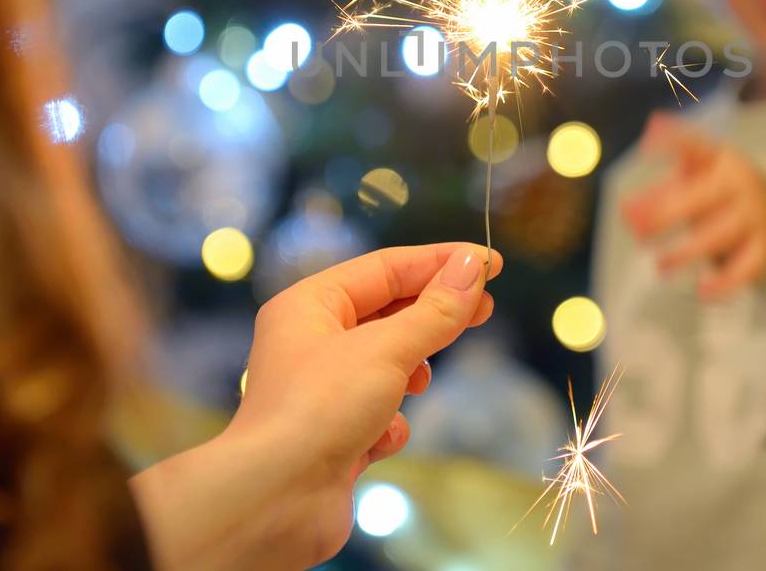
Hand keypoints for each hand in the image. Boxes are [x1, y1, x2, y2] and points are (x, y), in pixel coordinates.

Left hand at [131, 242, 501, 570]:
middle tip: (485, 310)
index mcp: (308, 305)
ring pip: (384, 364)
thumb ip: (436, 310)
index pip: (385, 268)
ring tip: (420, 380)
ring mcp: (320, 392)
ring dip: (409, 373)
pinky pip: (376, 414)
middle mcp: (309, 342)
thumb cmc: (322, 408)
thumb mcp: (387, 349)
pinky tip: (385, 436)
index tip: (490, 263)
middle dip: (432, 315)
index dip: (440, 262)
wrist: (275, 501)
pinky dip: (389, 423)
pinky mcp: (331, 437)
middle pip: (386, 312)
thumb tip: (474, 264)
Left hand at [621, 111, 765, 300]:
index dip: (671, 142)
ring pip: (720, 234)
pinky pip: (746, 267)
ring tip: (659, 265)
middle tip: (636, 229)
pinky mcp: (763, 247)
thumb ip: (658, 194)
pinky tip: (703, 292)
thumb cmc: (714, 190)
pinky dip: (726, 282)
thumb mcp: (692, 181)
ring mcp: (753, 216)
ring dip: (687, 252)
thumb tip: (627, 214)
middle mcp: (738, 185)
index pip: (694, 147)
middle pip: (703, 197)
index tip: (645, 144)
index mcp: (718, 160)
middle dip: (666, 213)